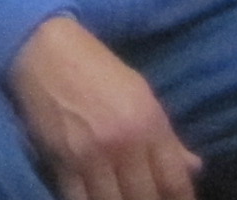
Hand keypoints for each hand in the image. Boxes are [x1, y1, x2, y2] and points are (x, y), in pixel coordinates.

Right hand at [5, 14, 199, 199]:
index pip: (175, 181)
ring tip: (122, 199)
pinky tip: (96, 199)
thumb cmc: (96, 68)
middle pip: (145, 198)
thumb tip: (193, 166)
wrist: (44, 51)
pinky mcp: (61, 162)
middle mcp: (124, 144)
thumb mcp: (140, 93)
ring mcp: (90, 156)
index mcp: (149, 124)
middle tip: (146, 199)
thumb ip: (167, 135)